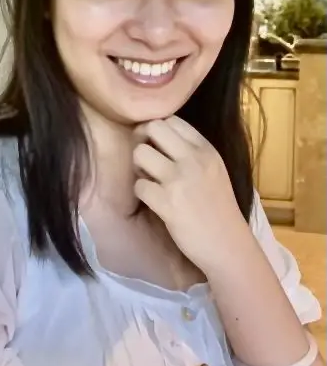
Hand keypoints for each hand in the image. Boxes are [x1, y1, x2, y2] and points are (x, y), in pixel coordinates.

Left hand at [133, 116, 249, 273]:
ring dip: (138, 167)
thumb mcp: (213, 169)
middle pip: (153, 127)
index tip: (157, 147)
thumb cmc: (218, 207)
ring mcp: (179, 180)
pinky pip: (138, 185)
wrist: (228, 246)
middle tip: (147, 160)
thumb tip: (156, 135)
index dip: (158, 131)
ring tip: (149, 180)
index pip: (171, 120)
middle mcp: (194, 160)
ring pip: (140, 153)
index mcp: (206, 149)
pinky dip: (141, 193)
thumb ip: (190, 150)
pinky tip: (153, 201)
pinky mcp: (167, 203)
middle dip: (142, 141)